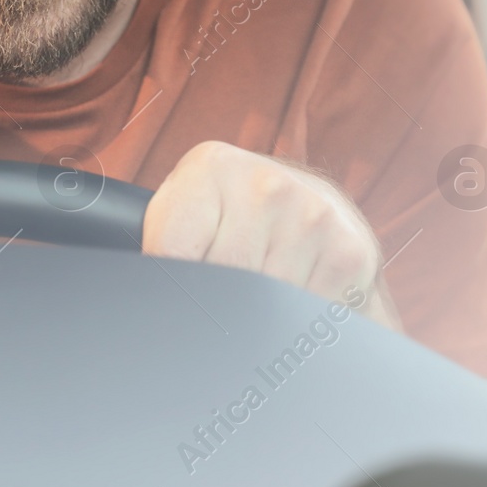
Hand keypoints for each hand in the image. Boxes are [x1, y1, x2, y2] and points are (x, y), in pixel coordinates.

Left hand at [142, 141, 399, 326]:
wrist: (319, 206)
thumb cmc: (234, 215)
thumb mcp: (187, 209)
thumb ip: (160, 242)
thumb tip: (138, 294)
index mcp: (211, 166)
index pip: (171, 254)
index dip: (172, 287)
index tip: (177, 295)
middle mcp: (265, 183)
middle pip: (219, 283)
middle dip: (215, 304)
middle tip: (222, 295)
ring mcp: (311, 216)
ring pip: (263, 306)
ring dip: (257, 317)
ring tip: (257, 290)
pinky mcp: (348, 253)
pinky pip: (304, 315)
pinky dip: (293, 321)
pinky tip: (291, 295)